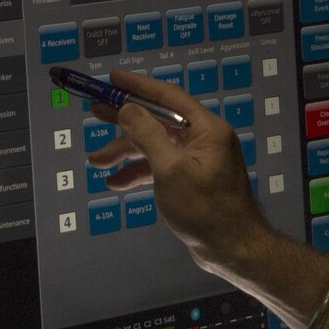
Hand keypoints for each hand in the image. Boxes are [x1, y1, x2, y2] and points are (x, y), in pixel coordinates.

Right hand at [86, 68, 267, 275]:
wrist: (233, 250)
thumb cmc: (205, 210)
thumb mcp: (170, 170)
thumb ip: (148, 135)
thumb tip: (129, 108)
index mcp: (206, 129)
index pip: (168, 97)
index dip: (138, 86)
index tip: (113, 78)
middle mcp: (204, 140)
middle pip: (158, 121)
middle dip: (125, 120)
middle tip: (95, 112)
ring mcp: (198, 161)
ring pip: (156, 147)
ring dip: (126, 153)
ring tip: (95, 160)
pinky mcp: (191, 181)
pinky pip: (161, 168)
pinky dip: (139, 173)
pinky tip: (116, 183)